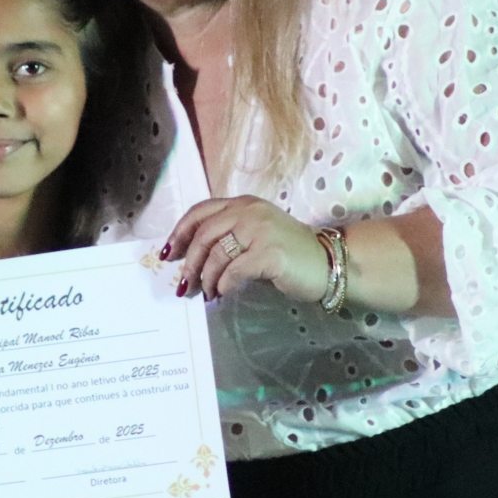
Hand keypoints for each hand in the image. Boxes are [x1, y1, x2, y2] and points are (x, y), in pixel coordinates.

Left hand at [166, 195, 331, 302]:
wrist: (328, 263)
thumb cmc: (290, 254)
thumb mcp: (256, 235)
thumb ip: (228, 239)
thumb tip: (192, 262)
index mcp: (244, 204)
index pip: (201, 211)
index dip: (179, 232)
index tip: (169, 254)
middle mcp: (250, 211)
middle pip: (204, 234)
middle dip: (189, 262)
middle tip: (184, 284)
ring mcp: (261, 230)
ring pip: (216, 254)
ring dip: (206, 278)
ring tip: (207, 293)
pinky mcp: (270, 253)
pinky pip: (234, 271)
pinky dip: (223, 284)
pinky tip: (223, 293)